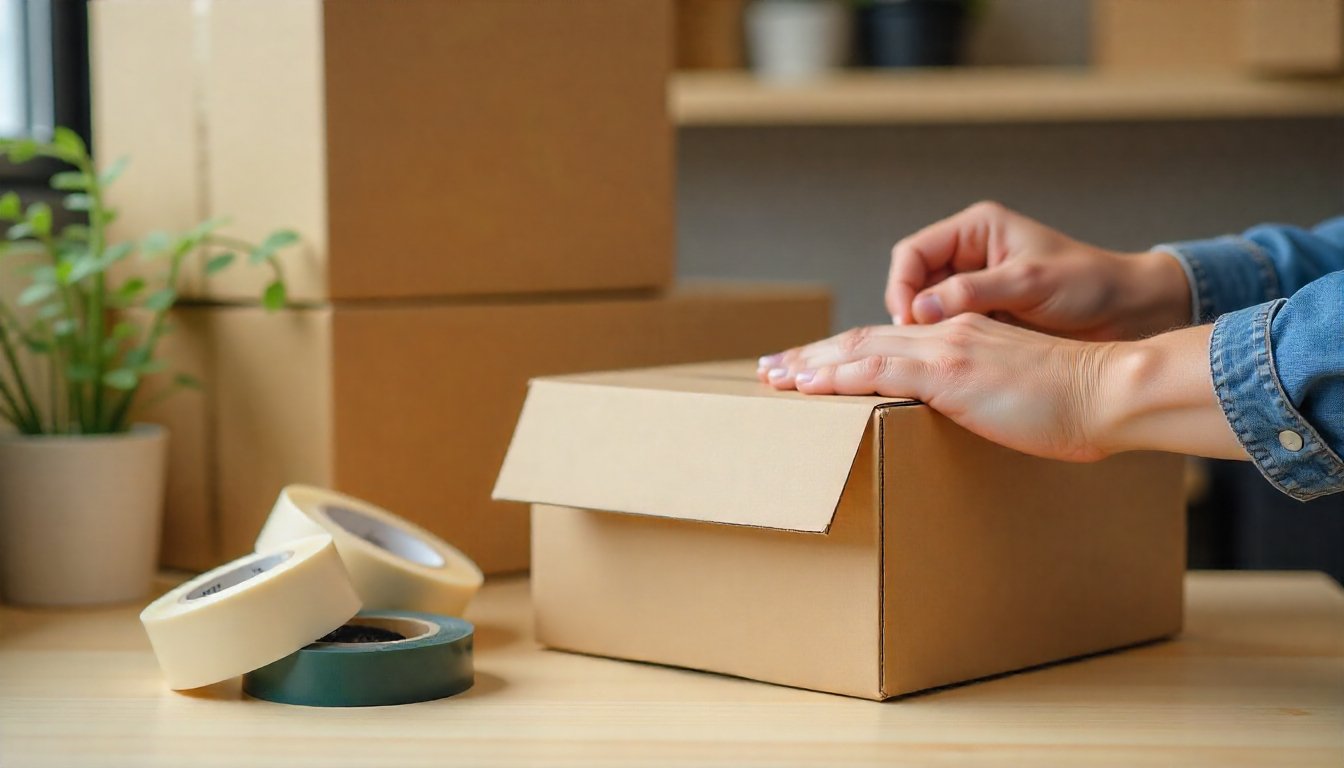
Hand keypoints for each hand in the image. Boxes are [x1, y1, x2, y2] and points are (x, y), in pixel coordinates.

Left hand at [758, 314, 1245, 461]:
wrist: (1109, 390)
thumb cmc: (1076, 403)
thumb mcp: (1016, 394)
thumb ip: (982, 396)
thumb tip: (965, 419)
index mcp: (960, 337)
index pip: (887, 341)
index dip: (843, 353)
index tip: (810, 366)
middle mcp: (944, 334)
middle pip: (860, 339)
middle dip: (811, 355)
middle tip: (771, 368)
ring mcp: (944, 349)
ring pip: (859, 349)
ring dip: (810, 365)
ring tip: (774, 378)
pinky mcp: (948, 371)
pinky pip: (878, 369)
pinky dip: (837, 375)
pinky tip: (808, 385)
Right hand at [886, 201, 1190, 340]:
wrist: (1130, 311)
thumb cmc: (1090, 285)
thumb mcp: (1030, 283)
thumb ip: (973, 292)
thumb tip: (920, 310)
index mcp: (977, 229)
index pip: (912, 253)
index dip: (900, 287)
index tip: (908, 321)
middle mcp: (970, 254)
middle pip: (912, 281)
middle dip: (907, 312)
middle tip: (911, 345)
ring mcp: (976, 286)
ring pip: (926, 307)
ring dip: (923, 331)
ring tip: (927, 356)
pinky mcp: (985, 314)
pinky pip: (948, 327)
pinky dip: (942, 343)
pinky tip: (946, 362)